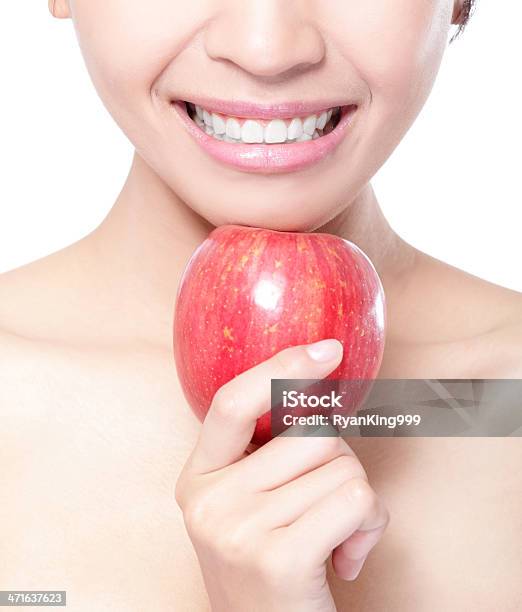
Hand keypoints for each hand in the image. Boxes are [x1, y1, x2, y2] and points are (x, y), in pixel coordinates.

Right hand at [175, 339, 389, 611]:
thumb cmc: (272, 564)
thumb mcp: (253, 502)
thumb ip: (270, 452)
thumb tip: (321, 384)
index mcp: (198, 476)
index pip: (231, 402)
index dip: (280, 368)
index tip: (328, 349)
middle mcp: (209, 499)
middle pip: (312, 433)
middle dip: (341, 462)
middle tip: (328, 505)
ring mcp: (238, 528)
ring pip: (343, 465)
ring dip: (360, 501)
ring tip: (337, 536)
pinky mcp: (277, 558)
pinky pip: (357, 500)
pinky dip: (371, 527)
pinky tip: (347, 560)